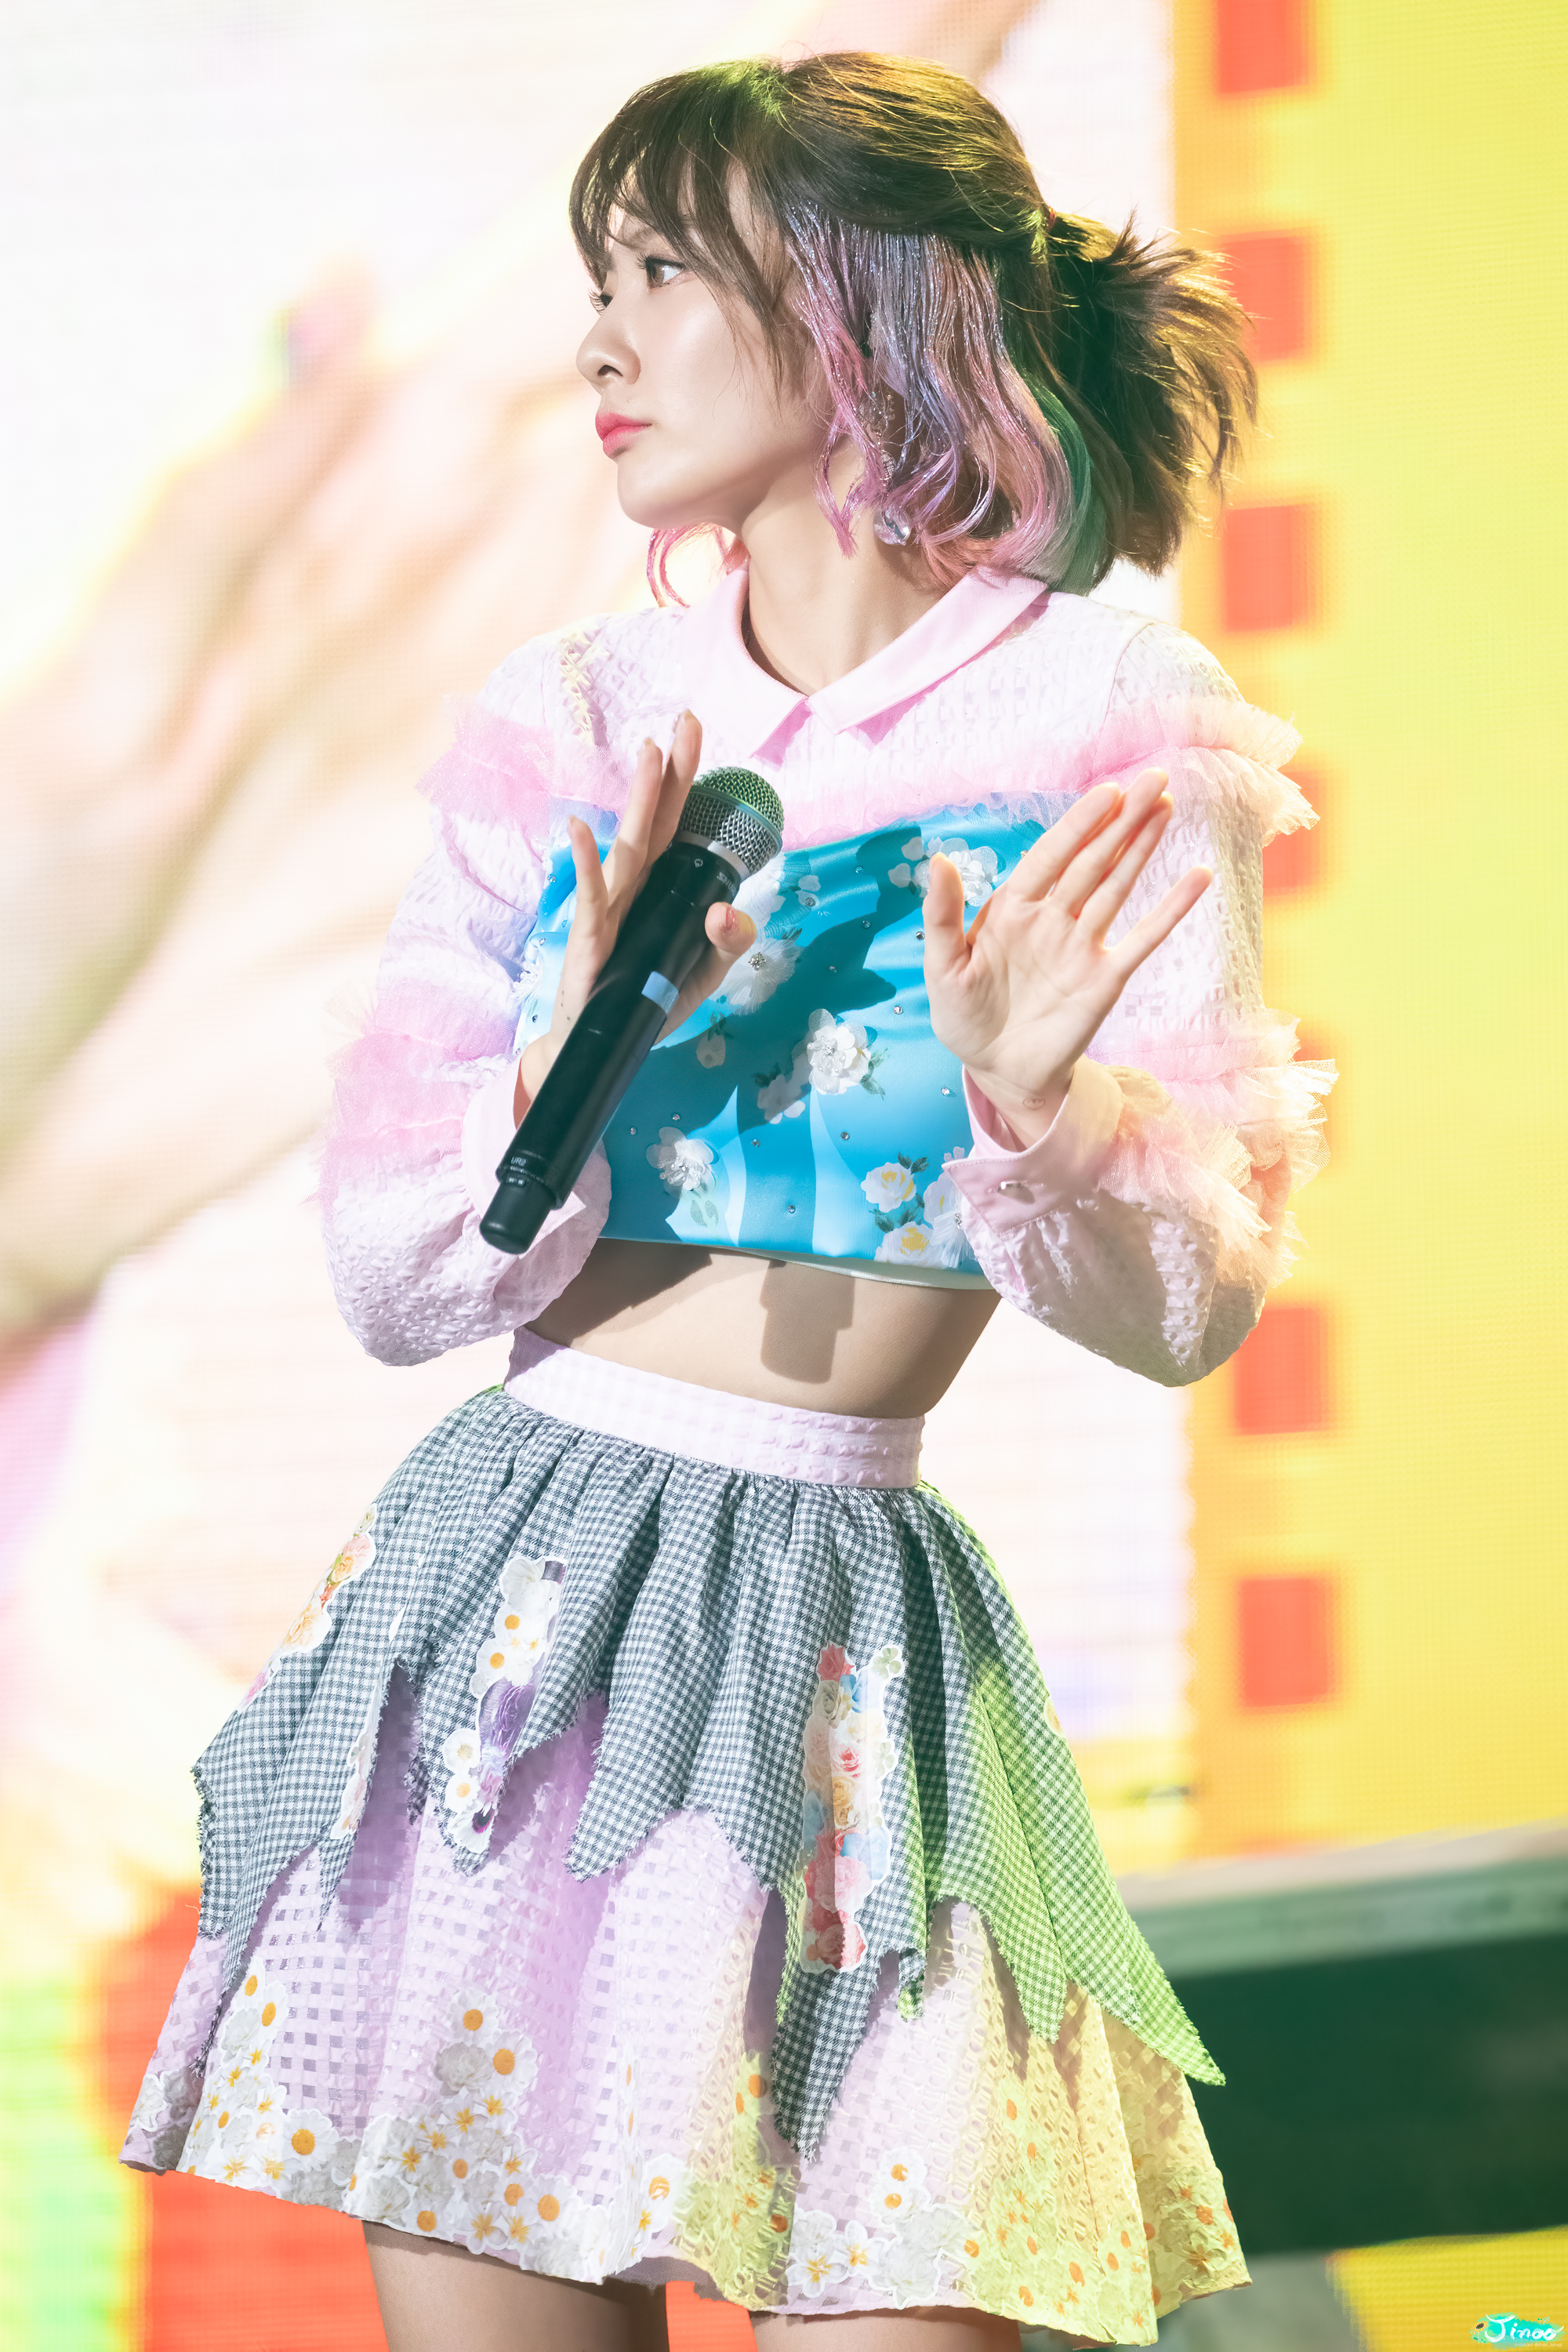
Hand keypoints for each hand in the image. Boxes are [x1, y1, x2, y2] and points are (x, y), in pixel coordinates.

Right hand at [514, 710, 755, 1114]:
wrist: (600, 1044)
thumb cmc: (647, 997)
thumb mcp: (703, 972)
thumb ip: (728, 942)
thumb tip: (731, 911)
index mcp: (661, 887)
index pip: (679, 825)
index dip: (687, 781)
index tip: (694, 732)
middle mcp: (634, 887)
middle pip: (657, 822)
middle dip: (672, 772)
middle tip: (686, 720)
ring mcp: (610, 907)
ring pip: (630, 846)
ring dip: (640, 800)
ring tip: (650, 753)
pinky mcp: (591, 935)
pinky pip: (591, 895)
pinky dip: (586, 862)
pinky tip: (580, 828)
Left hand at [924, 767, 1211, 1142]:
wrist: (998, 1072)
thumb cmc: (965, 1018)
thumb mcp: (943, 968)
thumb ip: (944, 915)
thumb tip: (939, 859)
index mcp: (1013, 909)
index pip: (1051, 856)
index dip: (1079, 824)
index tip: (1107, 792)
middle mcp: (1053, 919)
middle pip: (1092, 860)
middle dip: (1121, 821)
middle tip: (1153, 779)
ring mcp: (1082, 946)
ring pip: (1117, 886)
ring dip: (1142, 848)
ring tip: (1166, 807)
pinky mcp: (1106, 977)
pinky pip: (1144, 938)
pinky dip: (1170, 909)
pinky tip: (1198, 877)